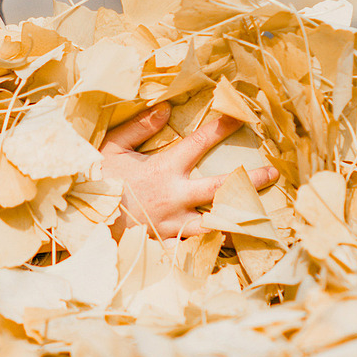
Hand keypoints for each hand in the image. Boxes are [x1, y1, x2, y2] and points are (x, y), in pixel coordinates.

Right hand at [100, 101, 278, 239]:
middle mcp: (176, 196)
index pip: (199, 142)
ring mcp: (173, 223)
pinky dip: (210, 247)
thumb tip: (165, 108)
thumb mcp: (113, 148)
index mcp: (164, 169)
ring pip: (215, 224)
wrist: (84, 222)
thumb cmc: (97, 181)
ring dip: (238, 219)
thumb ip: (140, 128)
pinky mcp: (167, 242)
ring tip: (258, 218)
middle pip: (221, 187)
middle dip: (250, 179)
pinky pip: (194, 248)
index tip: (240, 115)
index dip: (221, 127)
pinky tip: (226, 247)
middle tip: (272, 173)